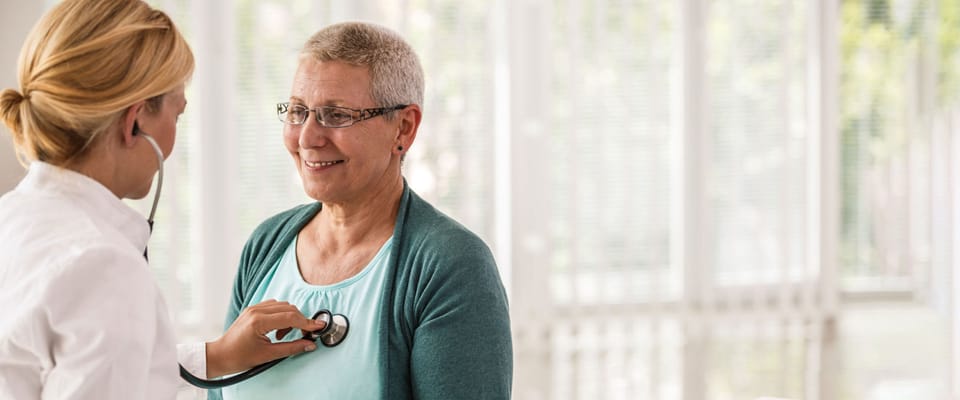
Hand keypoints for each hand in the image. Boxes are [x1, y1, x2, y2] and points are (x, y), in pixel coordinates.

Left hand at [205, 299, 325, 377]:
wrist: (220, 355)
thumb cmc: (239, 357)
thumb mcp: (268, 355)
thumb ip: (292, 348)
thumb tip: (309, 344)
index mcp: (259, 321)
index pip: (290, 317)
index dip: (307, 322)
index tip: (319, 327)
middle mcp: (256, 310)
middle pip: (289, 308)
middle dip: (300, 321)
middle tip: (303, 335)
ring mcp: (253, 308)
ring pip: (282, 305)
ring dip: (290, 318)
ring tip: (283, 335)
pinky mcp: (252, 309)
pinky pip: (274, 306)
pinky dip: (281, 315)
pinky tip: (277, 329)